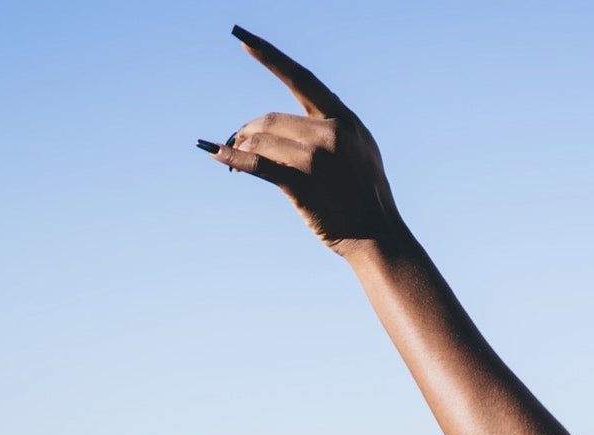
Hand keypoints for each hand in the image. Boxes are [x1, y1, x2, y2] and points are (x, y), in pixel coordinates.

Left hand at [200, 26, 401, 252]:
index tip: (243, 39)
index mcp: (345, 120)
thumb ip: (336, 127)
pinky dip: (232, 158)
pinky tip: (216, 154)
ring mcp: (316, 159)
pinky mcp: (302, 184)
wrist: (378, 236)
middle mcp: (330, 133)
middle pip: (270, 119)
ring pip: (260, 142)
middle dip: (247, 130)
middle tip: (235, 142)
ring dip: (240, 147)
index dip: (270, 57)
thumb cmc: (367, 197)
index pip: (301, 78)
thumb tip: (299, 117)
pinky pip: (256, 165)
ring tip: (233, 158)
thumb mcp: (363, 150)